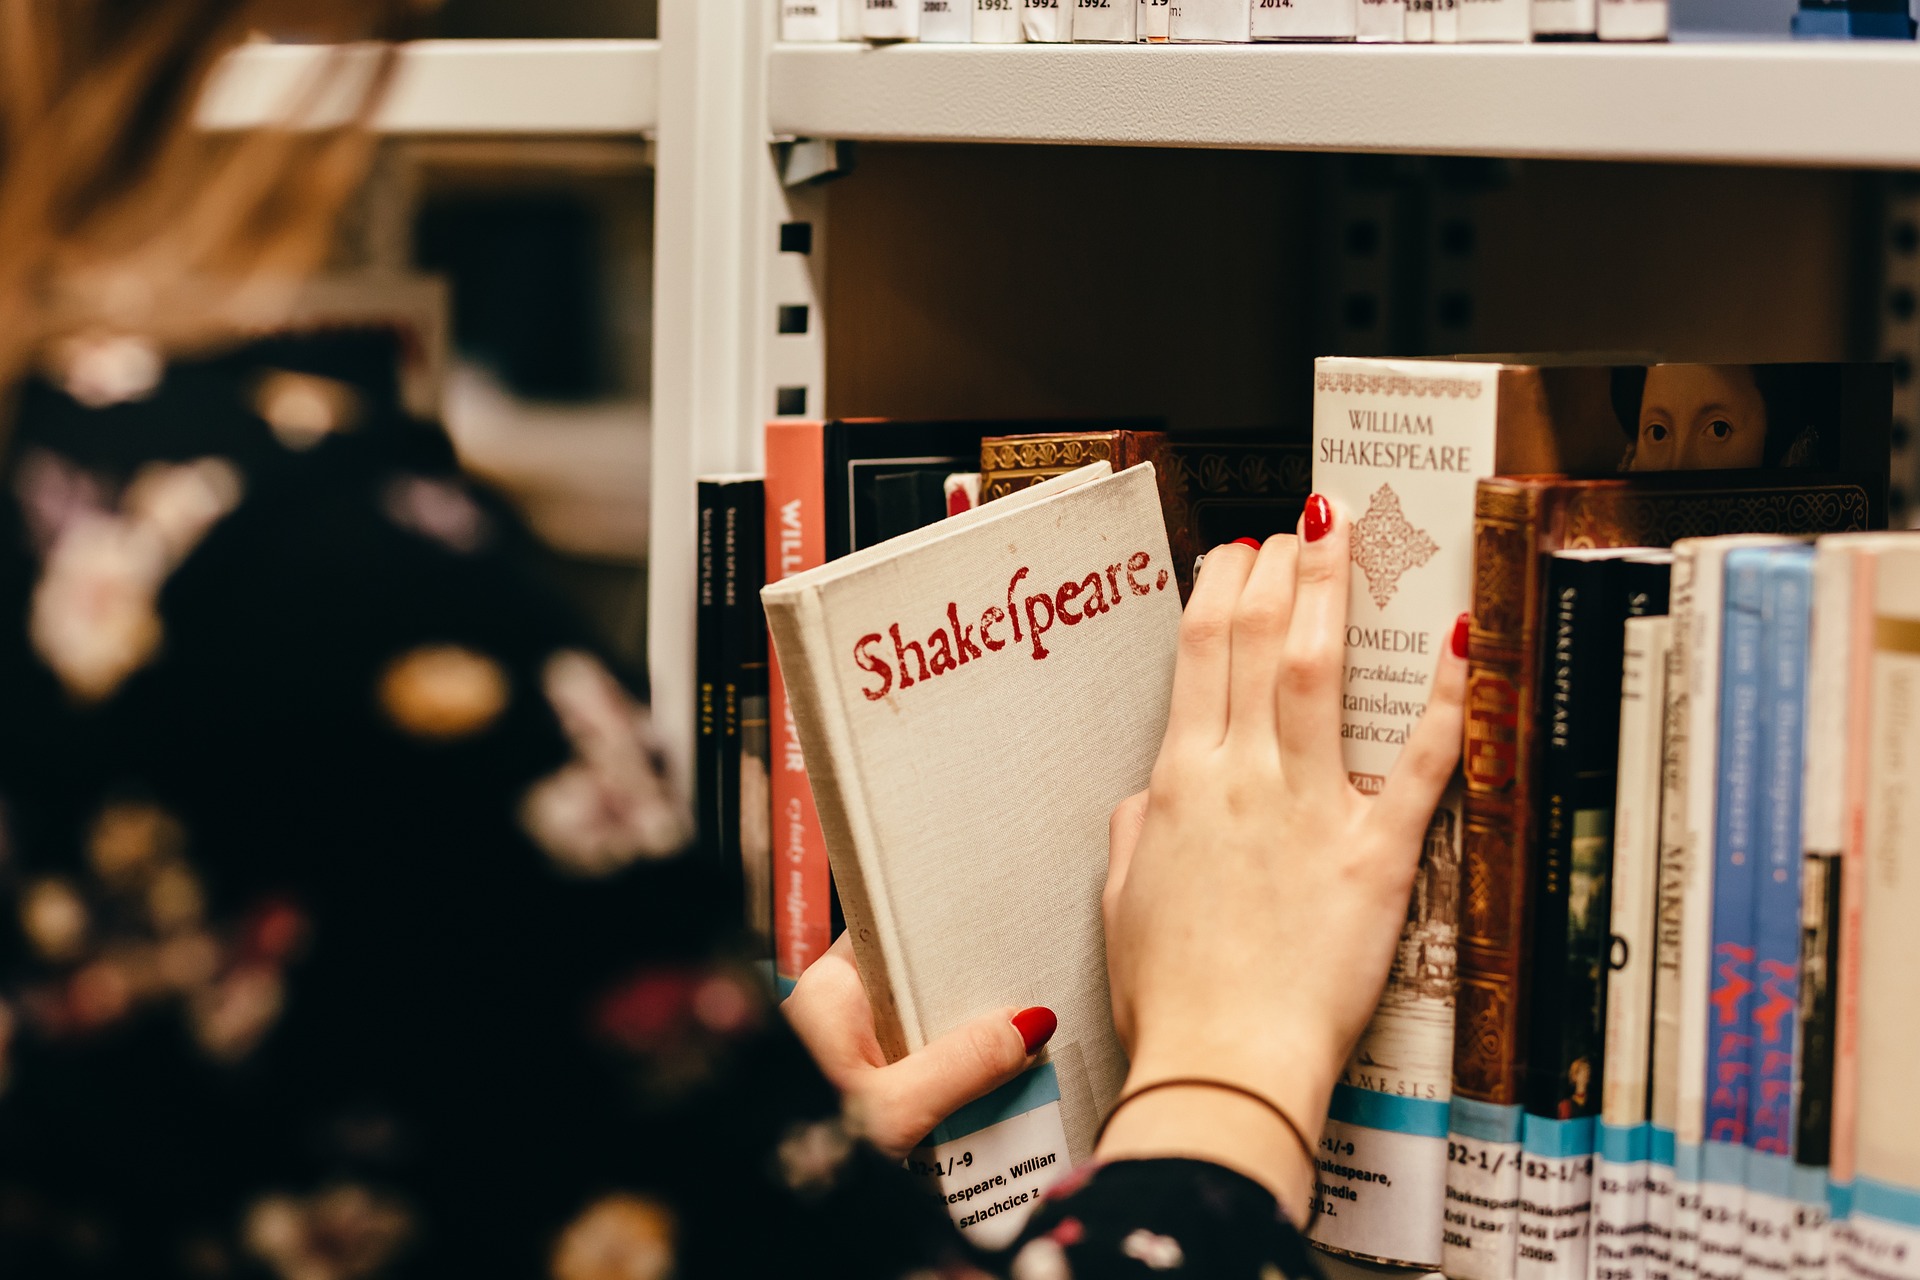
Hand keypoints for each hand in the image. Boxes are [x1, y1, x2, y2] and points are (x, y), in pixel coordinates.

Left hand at [784, 932, 1055, 1159]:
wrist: (773, 1209)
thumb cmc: (799, 1146)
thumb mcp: (895, 1109)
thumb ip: (964, 1065)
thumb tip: (1029, 1024)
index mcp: (832, 987)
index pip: (901, 933)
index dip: (952, 936)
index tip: (1004, 944)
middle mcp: (834, 1008)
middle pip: (918, 987)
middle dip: (969, 1005)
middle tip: (1026, 1016)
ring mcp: (843, 1049)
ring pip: (918, 1032)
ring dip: (960, 1051)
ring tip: (1018, 1060)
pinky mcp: (854, 1086)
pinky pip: (909, 1068)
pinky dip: (941, 1082)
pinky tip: (979, 1101)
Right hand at [1097, 504, 1466, 1220]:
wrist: (1220, 1063)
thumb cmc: (1171, 995)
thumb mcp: (1122, 901)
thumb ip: (1135, 832)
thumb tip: (1148, 795)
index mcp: (1178, 783)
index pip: (1196, 653)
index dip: (1219, 588)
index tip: (1235, 555)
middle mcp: (1241, 777)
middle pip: (1258, 640)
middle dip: (1279, 567)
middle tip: (1300, 523)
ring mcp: (1309, 808)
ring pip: (1319, 673)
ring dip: (1331, 593)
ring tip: (1343, 537)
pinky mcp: (1375, 854)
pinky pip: (1420, 764)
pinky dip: (1446, 699)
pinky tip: (1464, 640)